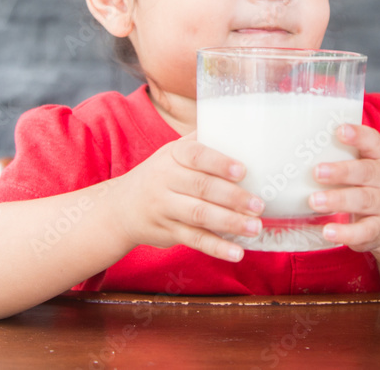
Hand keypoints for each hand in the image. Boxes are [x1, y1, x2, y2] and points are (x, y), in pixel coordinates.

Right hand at [110, 133, 264, 261]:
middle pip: (201, 187)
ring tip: (255, 227)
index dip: (219, 163)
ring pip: (199, 215)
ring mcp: (165, 208)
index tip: (242, 170)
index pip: (195, 155)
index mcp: (172, 155)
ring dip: (230, 223)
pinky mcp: (168, 232)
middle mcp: (165, 180)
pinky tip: (236, 253)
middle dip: (232, 197)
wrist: (120, 208)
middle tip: (259, 205)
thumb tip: (241, 126)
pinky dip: (216, 248)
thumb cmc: (161, 174)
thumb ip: (203, 141)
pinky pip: (194, 240)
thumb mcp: (173, 152)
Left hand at [308, 124, 379, 252]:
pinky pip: (364, 231)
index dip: (358, 135)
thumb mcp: (357, 167)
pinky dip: (346, 232)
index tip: (339, 130)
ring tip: (314, 201)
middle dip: (341, 171)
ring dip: (338, 200)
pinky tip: (328, 231)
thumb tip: (293, 144)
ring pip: (363, 200)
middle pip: (366, 172)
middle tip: (316, 172)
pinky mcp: (378, 228)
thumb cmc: (361, 185)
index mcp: (378, 158)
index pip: (373, 141)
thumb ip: (335, 155)